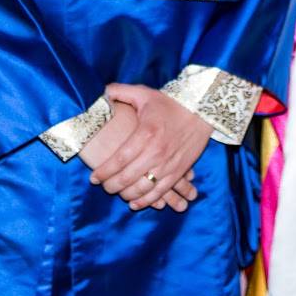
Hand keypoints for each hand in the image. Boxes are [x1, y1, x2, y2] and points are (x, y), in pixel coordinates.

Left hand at [90, 83, 213, 210]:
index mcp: (146, 133)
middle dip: (111, 185)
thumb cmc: (170, 103)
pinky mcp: (179, 171)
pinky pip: (160, 192)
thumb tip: (102, 92)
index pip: (119, 159)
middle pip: (128, 177)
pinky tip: (135, 203)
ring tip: (116, 193)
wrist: (202, 109)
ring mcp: (169, 164)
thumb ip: (120, 92)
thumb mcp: (144, 93)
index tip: (93, 178)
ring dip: (126, 195)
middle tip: (102, 186)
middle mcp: (156, 152)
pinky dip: (146, 201)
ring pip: (143, 188)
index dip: (104, 171)